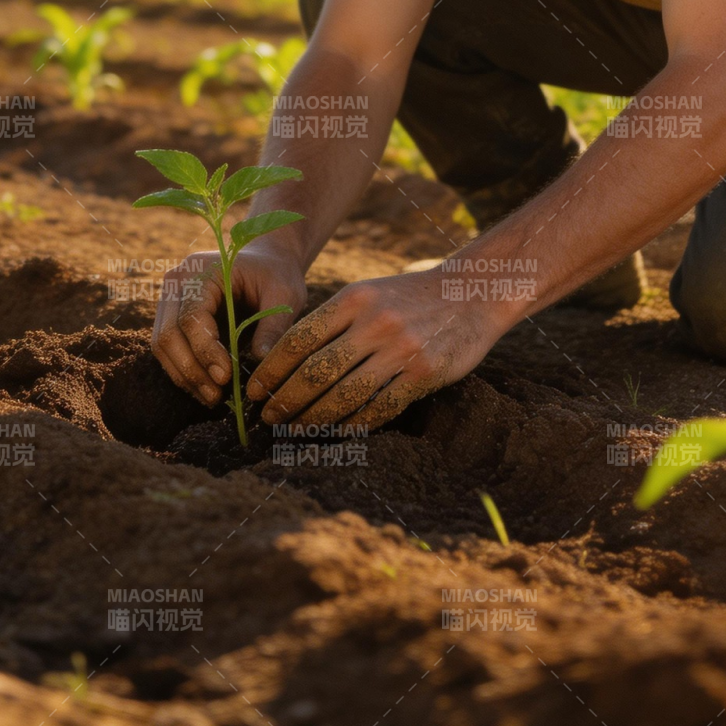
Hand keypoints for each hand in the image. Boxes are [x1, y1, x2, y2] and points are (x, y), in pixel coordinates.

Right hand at [150, 242, 307, 406]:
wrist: (265, 257)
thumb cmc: (275, 272)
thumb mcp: (284, 293)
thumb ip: (272, 326)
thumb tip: (260, 362)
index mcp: (201, 271)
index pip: (191, 317)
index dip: (205, 351)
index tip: (226, 377)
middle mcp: (177, 282)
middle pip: (167, 334)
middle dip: (191, 370)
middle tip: (216, 396)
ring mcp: (170, 298)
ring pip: (162, 345)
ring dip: (184, 375)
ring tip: (212, 397)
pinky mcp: (172, 314)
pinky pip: (168, 347)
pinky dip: (183, 370)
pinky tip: (205, 387)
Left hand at [246, 268, 510, 430]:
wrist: (472, 293)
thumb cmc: (409, 297)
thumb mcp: (369, 293)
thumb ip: (334, 320)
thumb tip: (286, 359)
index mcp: (353, 299)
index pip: (298, 339)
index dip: (271, 370)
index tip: (254, 391)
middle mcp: (373, 322)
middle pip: (315, 372)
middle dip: (285, 401)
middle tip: (269, 418)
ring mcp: (399, 348)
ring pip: (343, 395)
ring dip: (313, 419)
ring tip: (296, 429)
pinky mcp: (423, 373)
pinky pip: (379, 408)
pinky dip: (354, 424)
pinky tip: (339, 432)